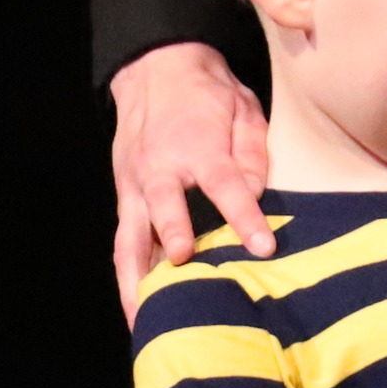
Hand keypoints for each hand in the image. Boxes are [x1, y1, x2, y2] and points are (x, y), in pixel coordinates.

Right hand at [110, 40, 273, 317]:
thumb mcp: (243, 108)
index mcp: (198, 145)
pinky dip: (128, 274)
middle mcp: (161, 168)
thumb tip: (256, 196)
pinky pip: (124, 241)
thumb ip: (253, 153)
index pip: (225, 185)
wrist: (156, 69)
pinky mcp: (123, 196)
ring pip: (132, 237)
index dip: (244, 216)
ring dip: (138, 277)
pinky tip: (137, 305)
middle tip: (188, 270)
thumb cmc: (208, 94)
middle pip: (166, 209)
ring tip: (147, 318)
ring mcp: (135, 185)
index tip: (262, 247)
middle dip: (176, 239)